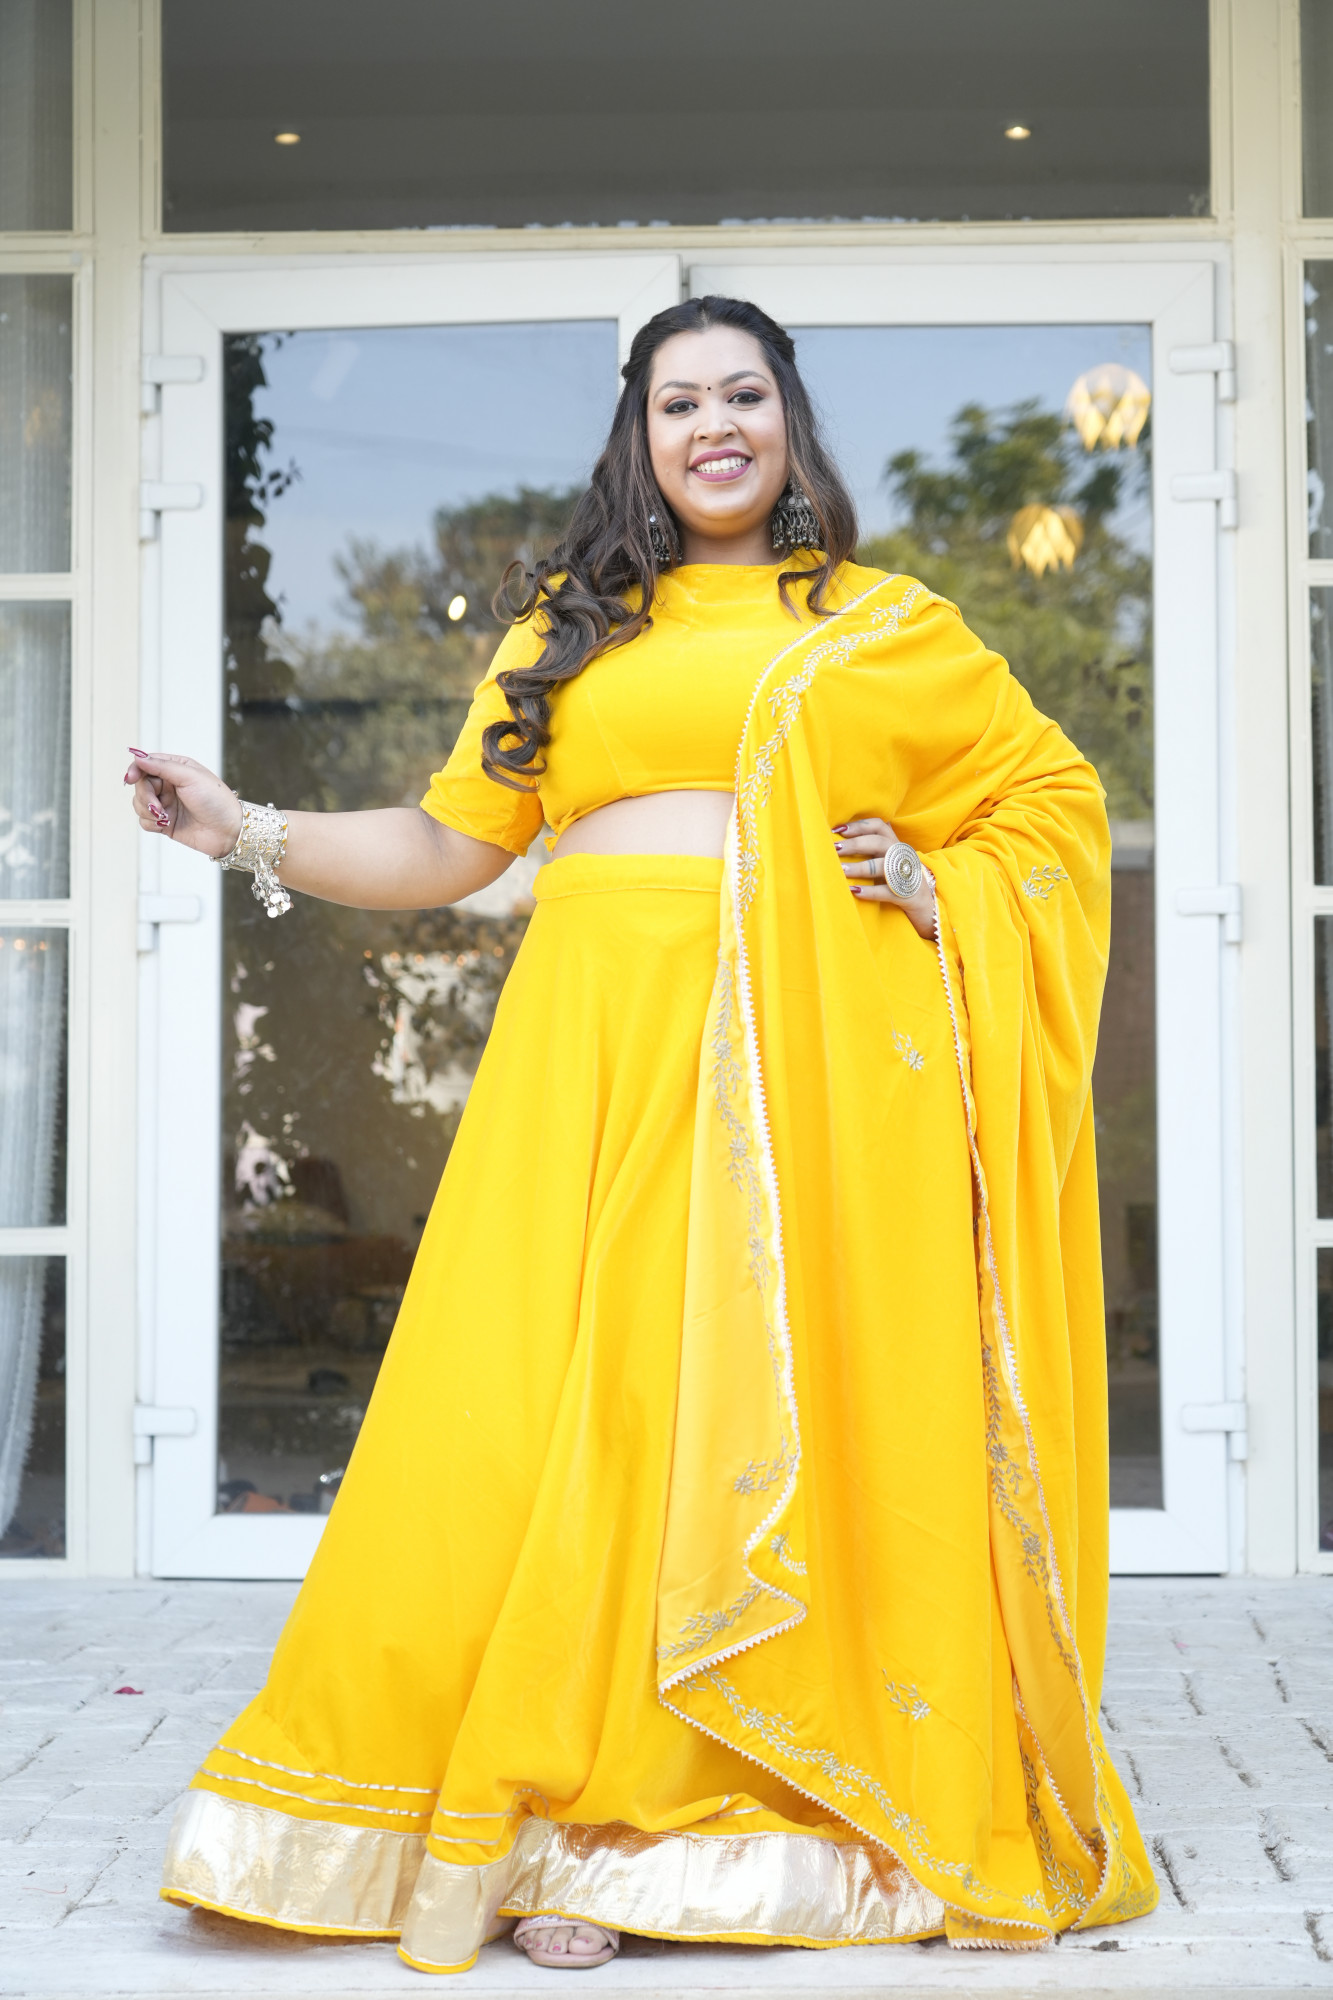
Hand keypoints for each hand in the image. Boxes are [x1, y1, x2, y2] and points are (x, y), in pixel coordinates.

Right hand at [124, 749, 242, 858]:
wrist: (228, 831)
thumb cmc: (216, 801)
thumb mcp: (190, 777)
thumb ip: (162, 766)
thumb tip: (138, 757)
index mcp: (176, 768)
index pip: (146, 764)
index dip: (135, 770)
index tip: (130, 779)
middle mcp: (169, 785)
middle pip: (140, 785)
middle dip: (145, 796)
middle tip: (157, 806)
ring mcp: (166, 804)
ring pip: (138, 803)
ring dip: (148, 811)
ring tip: (165, 817)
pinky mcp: (165, 823)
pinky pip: (144, 821)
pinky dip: (151, 823)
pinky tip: (165, 825)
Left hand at [833, 815, 936, 940]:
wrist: (931, 910)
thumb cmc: (902, 885)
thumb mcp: (890, 863)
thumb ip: (873, 851)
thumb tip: (842, 842)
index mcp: (897, 846)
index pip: (879, 827)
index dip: (859, 826)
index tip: (838, 830)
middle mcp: (903, 857)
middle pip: (880, 843)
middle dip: (855, 844)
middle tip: (834, 849)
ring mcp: (908, 876)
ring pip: (884, 866)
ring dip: (861, 867)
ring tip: (841, 870)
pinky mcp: (909, 896)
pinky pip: (888, 892)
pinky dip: (871, 891)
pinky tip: (855, 891)